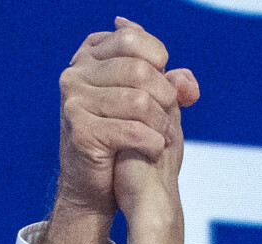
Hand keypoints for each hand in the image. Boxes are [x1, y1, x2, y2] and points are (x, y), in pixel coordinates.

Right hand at [44, 18, 198, 243]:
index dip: (157, 59)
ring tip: (163, 137)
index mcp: (88, 58)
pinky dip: (152, 142)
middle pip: (139, 70)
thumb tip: (187, 82)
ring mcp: (74, 102)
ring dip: (161, 123)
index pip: (130, 38)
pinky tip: (153, 149)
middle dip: (165, 96)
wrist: (92, 187)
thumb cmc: (121, 141)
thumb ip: (168, 84)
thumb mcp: (147, 104)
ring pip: (139, 101)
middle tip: (168, 119)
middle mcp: (75, 75)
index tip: (164, 85)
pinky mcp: (80, 131)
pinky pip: (132, 130)